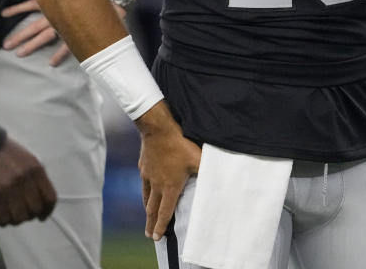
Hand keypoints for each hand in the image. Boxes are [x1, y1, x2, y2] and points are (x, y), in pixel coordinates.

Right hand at [0, 137, 57, 225]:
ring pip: (20, 217)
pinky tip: (2, 217)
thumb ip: (36, 177)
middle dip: (31, 215)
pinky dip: (3, 221)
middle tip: (24, 214)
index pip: (50, 197)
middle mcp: (25, 180)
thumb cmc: (5, 152)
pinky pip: (3, 218)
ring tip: (12, 215)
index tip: (43, 215)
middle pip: (35, 209)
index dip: (47, 210)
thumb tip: (40, 198)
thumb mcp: (28, 159)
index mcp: (36, 169)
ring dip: (17, 220)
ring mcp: (9, 189)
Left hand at [2, 0, 70, 65]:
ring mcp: (65, 25)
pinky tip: (51, 63)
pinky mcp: (76, 33)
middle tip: (6, 46)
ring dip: (32, 46)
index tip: (3, 14)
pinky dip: (59, 55)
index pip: (31, 5)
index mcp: (53, 2)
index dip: (17, 9)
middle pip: (34, 27)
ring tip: (19, 54)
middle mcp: (56, 15)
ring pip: (45, 37)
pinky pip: (66, 46)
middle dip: (19, 37)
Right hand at [136, 103, 200, 239]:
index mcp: (170, 187)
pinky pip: (144, 185)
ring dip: (148, 211)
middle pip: (153, 210)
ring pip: (147, 198)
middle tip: (150, 235)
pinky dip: (146, 194)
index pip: (166, 212)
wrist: (158, 129)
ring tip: (148, 217)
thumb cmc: (180, 144)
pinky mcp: (144, 167)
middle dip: (152, 224)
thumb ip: (207, 171)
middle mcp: (157, 185)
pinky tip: (147, 193)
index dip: (161, 226)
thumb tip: (221, 179)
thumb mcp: (198, 158)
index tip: (157, 237)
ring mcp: (149, 176)